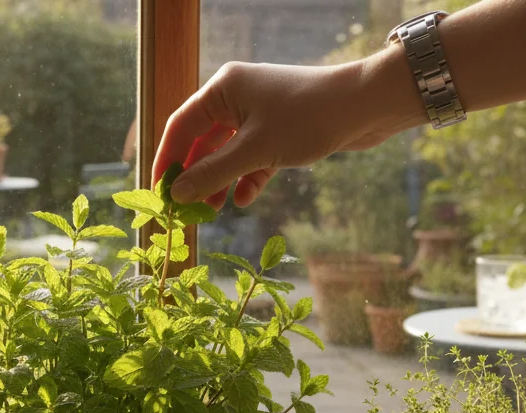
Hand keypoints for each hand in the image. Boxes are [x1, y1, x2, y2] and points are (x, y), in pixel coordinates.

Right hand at [154, 48, 425, 207]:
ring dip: (219, 181)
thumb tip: (178, 193)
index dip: (167, 160)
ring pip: (228, 152)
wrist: (366, 106)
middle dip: (195, 175)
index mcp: (223, 90)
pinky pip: (252, 157)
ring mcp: (259, 114)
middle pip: (202, 141)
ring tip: (210, 211)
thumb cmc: (307, 118)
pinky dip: (246, 178)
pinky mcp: (280, 130)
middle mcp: (237, 98)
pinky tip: (242, 200)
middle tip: (184, 208)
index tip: (159, 192)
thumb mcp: (253, 150)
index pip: (180, 126)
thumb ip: (213, 173)